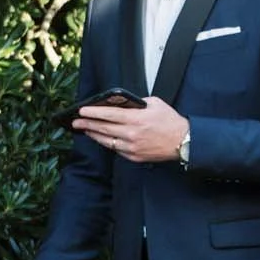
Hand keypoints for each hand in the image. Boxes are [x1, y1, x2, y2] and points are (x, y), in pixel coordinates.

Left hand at [73, 97, 187, 161]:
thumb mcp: (156, 104)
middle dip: (87, 124)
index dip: (93, 112)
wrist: (183, 142)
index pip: (109, 114)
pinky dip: (107, 143)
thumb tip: (122, 102)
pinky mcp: (134, 157)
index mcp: (137, 119)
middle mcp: (132, 134)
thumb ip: (138, 102)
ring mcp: (132, 147)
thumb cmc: (171, 122)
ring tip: (85, 129)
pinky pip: (115, 149)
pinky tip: (101, 138)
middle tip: (76, 121)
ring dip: (94, 134)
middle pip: (103, 128)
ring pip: (106, 140)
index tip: (82, 110)